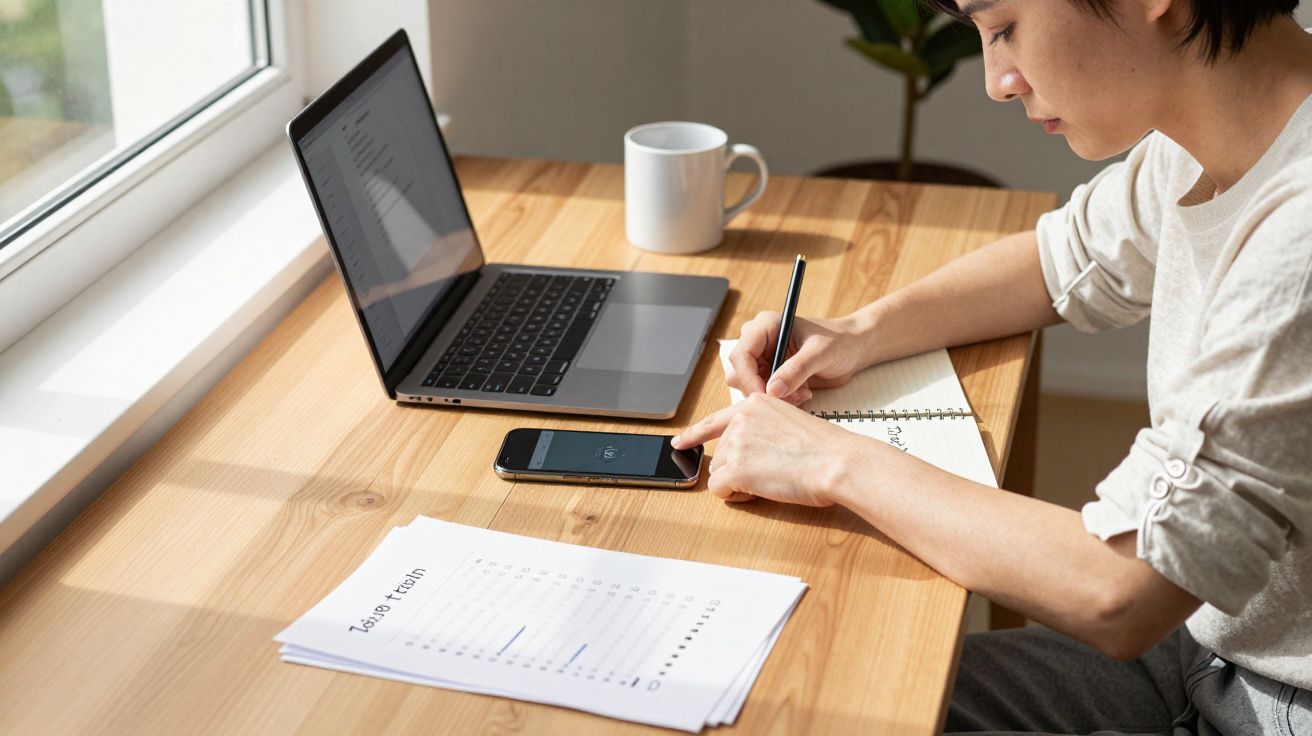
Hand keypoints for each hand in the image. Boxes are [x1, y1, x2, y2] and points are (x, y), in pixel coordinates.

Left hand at [672, 393, 871, 505]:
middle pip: (721, 453)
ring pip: (719, 472)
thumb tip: (749, 452)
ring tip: (770, 481)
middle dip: (737, 469)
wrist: (836, 461)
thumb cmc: (825, 449)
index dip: (695, 434)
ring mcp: (736, 442)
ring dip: (738, 483)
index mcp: (756, 404)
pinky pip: (719, 489)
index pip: (716, 419)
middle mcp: (741, 419)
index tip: (681, 441)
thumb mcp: (790, 423)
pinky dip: (736, 496)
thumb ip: (764, 430)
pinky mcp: (735, 467)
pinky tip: (759, 492)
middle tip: (768, 474)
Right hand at [727, 311, 869, 405]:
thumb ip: (797, 370)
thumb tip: (772, 390)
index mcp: (765, 326)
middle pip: (739, 373)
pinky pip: (763, 393)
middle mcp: (759, 341)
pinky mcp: (770, 374)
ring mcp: (763, 359)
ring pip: (749, 386)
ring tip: (802, 393)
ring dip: (774, 396)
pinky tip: (802, 393)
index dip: (749, 378)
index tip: (767, 396)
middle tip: (793, 395)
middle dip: (764, 390)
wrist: (852, 350)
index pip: (741, 355)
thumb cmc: (839, 342)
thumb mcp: (820, 353)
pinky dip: (781, 399)